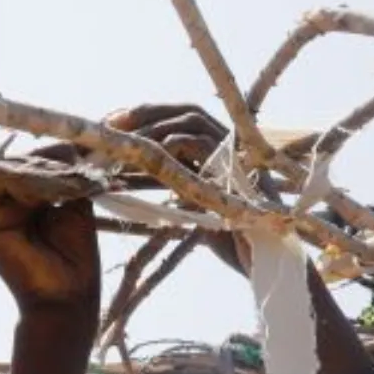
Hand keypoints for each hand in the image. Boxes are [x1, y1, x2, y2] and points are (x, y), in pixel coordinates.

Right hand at [0, 161, 99, 319]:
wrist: (70, 296)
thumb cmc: (75, 255)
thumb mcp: (74, 204)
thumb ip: (65, 174)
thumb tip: (66, 144)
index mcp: (24, 197)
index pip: (27, 159)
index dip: (49, 151)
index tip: (76, 152)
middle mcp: (3, 202)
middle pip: (12, 159)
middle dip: (42, 157)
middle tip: (71, 161)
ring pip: (0, 168)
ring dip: (31, 167)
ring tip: (59, 178)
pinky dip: (16, 180)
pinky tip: (43, 192)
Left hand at [105, 101, 247, 273]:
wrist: (261, 262)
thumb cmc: (229, 239)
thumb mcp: (194, 205)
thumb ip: (174, 182)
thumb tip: (130, 169)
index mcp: (221, 149)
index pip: (183, 118)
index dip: (150, 115)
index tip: (117, 123)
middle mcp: (231, 144)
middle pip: (186, 111)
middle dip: (147, 112)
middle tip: (113, 124)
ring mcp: (236, 153)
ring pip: (191, 120)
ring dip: (152, 127)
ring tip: (124, 141)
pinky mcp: (235, 168)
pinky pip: (197, 144)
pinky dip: (168, 145)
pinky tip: (147, 157)